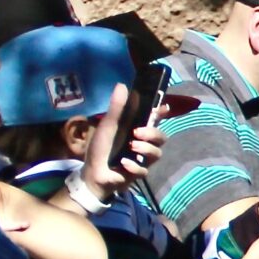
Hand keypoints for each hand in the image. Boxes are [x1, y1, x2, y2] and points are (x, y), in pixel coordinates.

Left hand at [79, 84, 163, 199]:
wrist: (94, 172)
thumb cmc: (100, 147)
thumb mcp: (108, 125)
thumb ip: (117, 108)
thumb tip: (122, 85)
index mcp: (137, 129)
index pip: (154, 119)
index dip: (161, 113)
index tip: (164, 107)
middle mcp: (144, 143)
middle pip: (162, 137)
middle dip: (153, 133)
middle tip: (137, 132)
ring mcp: (143, 159)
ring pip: (157, 153)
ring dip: (145, 149)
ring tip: (131, 146)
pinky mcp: (139, 173)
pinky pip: (144, 169)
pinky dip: (133, 166)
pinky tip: (122, 164)